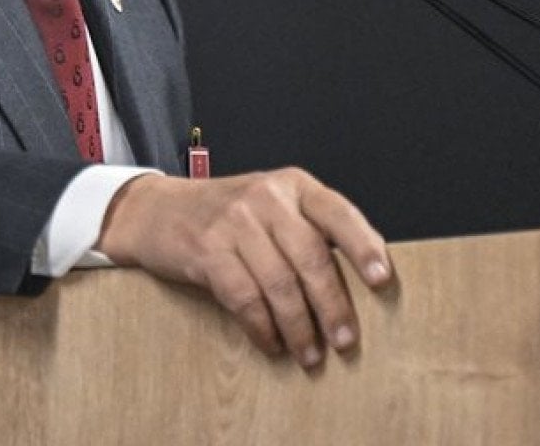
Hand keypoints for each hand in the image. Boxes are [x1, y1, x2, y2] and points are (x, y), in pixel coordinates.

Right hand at [96, 168, 392, 368]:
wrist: (158, 209)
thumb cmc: (226, 213)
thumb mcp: (271, 205)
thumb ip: (309, 230)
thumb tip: (360, 285)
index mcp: (291, 185)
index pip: (337, 212)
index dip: (363, 246)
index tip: (382, 280)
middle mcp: (264, 197)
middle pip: (310, 256)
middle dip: (332, 306)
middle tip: (345, 341)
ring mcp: (233, 221)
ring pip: (280, 282)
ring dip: (299, 327)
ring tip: (309, 355)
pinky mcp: (206, 249)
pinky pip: (244, 297)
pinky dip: (262, 327)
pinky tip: (270, 342)